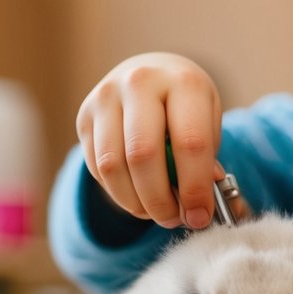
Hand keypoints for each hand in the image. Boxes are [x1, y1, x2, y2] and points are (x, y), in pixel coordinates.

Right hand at [76, 52, 222, 229]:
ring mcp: (106, 97)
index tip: (199, 217)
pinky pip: (96, 168)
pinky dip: (118, 192)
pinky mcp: (84, 116)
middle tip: (173, 219)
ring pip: (112, 166)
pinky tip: (136, 194)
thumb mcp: (208, 124)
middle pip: (143, 155)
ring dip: (134, 202)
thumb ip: (206, 163)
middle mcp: (141, 82)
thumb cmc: (186, 108)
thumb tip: (196, 208)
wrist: (150, 74)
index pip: (189, 142)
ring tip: (155, 212)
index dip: (195, 188)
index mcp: (183, 82)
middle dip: (159, 200)